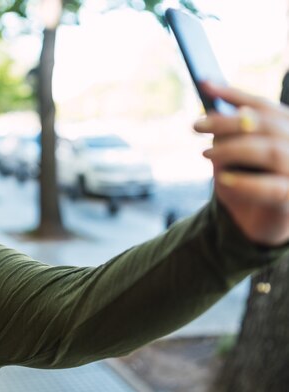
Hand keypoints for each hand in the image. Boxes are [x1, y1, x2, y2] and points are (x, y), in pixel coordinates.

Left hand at [194, 82, 288, 245]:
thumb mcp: (232, 155)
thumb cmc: (246, 183)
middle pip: (268, 125)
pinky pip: (274, 189)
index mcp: (288, 130)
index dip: (235, 94)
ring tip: (206, 153)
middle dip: (228, 122)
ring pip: (273, 152)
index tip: (204, 84)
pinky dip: (246, 182)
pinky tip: (222, 179)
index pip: (265, 106)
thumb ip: (228, 134)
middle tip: (196, 125)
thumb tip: (211, 111)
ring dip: (235, 149)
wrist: (256, 224)